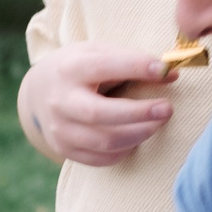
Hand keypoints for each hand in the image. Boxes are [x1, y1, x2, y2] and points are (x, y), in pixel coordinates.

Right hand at [17, 42, 174, 164]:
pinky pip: (100, 159)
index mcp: (71, 69)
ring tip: (157, 124)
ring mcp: (59, 129)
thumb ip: (132, 60)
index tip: (165, 71)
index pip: (105, 66)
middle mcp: (60, 101)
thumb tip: (171, 75)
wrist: (40, 90)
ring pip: (103, 141)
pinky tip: (137, 137)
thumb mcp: (100, 52)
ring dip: (138, 134)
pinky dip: (124, 150)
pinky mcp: (63, 148)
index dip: (137, 68)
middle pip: (100, 113)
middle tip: (167, 109)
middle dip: (139, 113)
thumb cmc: (81, 67)